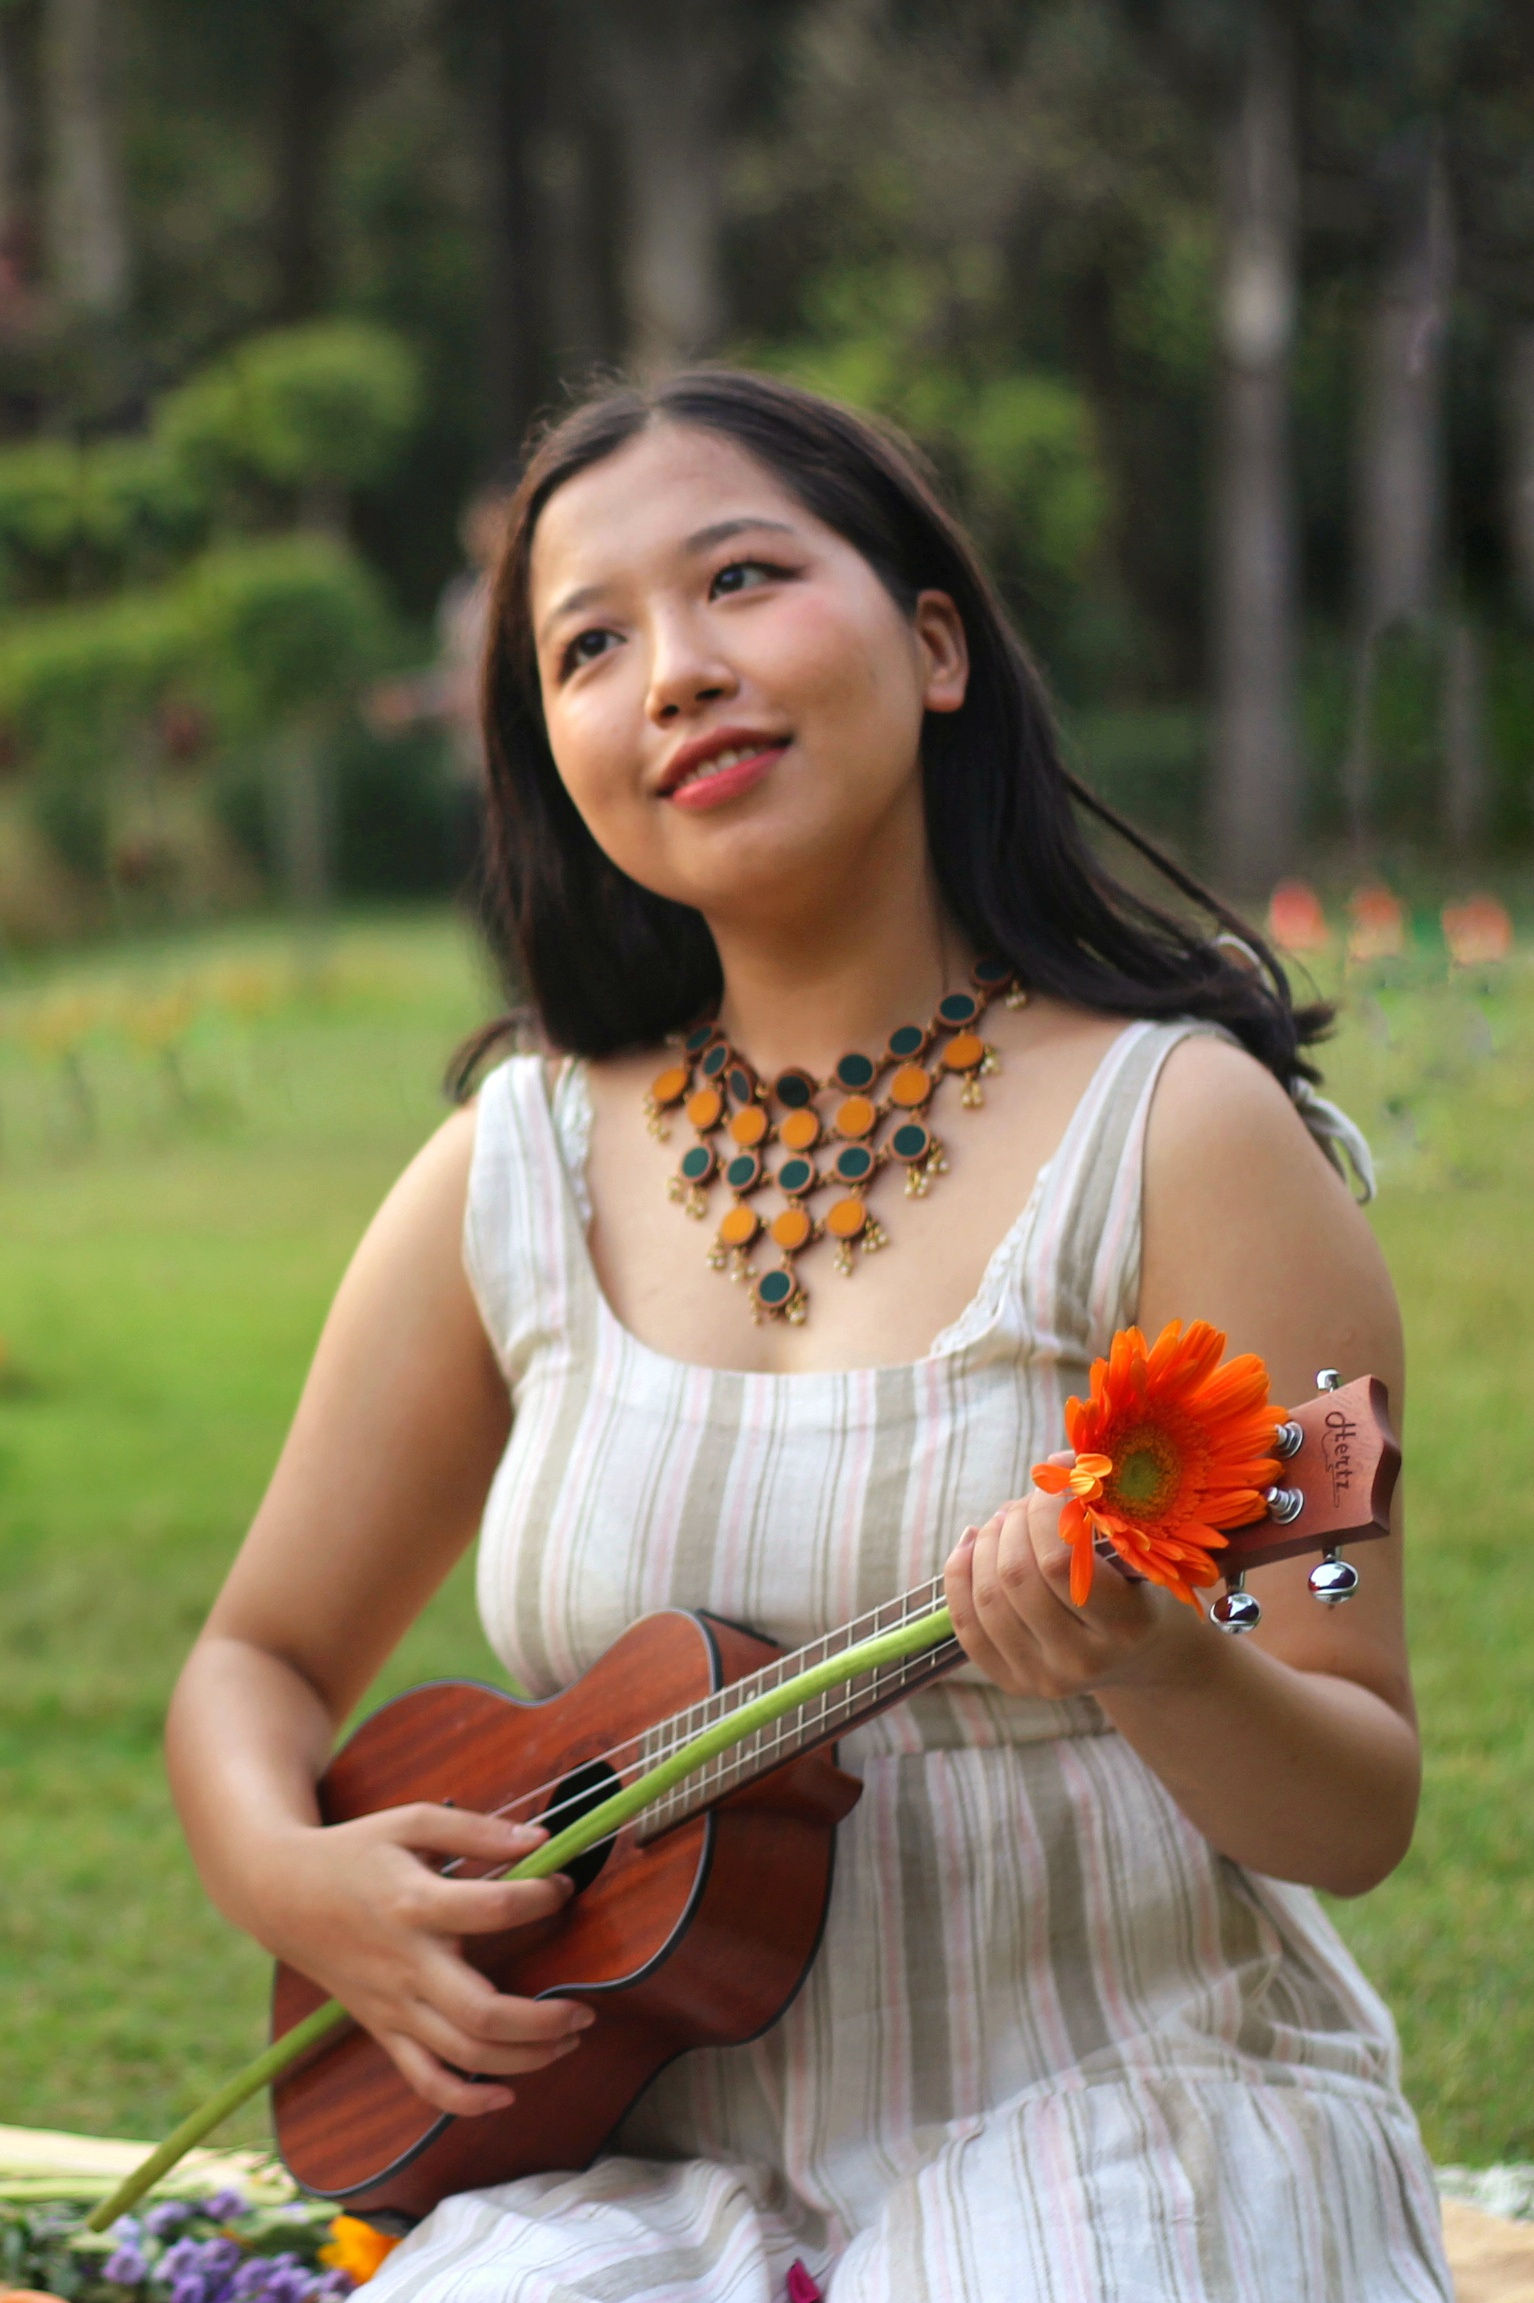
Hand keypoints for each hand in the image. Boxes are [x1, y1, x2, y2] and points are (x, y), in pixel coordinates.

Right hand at [255, 1802, 592, 2117]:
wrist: (281, 1895)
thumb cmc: (354, 1852)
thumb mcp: (410, 1822)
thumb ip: (476, 1831)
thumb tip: (542, 1840)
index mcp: (414, 1903)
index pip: (493, 1909)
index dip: (540, 1898)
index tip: (563, 1887)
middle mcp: (406, 1964)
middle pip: (482, 2011)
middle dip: (545, 2020)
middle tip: (585, 2010)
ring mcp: (393, 2005)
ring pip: (464, 2053)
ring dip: (525, 2057)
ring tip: (568, 2039)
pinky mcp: (383, 2029)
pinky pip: (424, 2080)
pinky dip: (466, 2100)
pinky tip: (506, 2095)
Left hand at [942, 1467, 1205, 1702]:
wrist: (1143, 1655)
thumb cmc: (1141, 1586)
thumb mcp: (1141, 1552)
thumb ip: (1102, 1512)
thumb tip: (1055, 1465)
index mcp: (1125, 1626)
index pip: (1059, 1562)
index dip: (1044, 1511)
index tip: (1053, 1478)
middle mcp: (1082, 1662)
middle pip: (1016, 1577)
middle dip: (1014, 1523)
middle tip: (1026, 1501)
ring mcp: (1043, 1679)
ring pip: (987, 1598)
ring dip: (988, 1542)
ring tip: (1005, 1519)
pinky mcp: (1012, 1682)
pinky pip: (965, 1623)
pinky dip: (960, 1573)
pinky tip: (973, 1541)